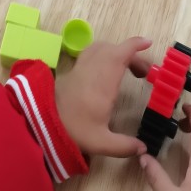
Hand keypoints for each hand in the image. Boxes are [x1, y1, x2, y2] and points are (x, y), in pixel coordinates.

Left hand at [54, 36, 151, 157]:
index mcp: (103, 82)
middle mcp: (92, 69)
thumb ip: (124, 145)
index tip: (148, 43)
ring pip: (101, 48)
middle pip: (113, 49)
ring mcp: (81, 68)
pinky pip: (90, 52)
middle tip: (143, 72)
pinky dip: (103, 53)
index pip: (119, 54)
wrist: (43, 122)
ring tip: (127, 69)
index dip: (134, 46)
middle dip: (131, 54)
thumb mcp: (101, 143)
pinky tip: (106, 69)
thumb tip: (143, 147)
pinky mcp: (73, 70)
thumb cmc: (74, 130)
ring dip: (116, 52)